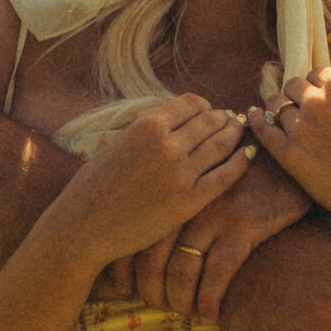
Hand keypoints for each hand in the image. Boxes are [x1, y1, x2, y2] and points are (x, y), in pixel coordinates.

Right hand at [55, 95, 255, 273]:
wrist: (83, 226)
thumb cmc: (94, 185)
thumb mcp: (116, 143)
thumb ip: (146, 130)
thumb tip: (173, 118)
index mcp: (147, 125)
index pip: (191, 104)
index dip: (204, 107)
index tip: (208, 113)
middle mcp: (166, 145)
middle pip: (210, 121)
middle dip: (223, 118)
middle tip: (231, 121)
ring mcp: (180, 174)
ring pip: (221, 144)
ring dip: (235, 134)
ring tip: (240, 132)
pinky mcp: (189, 202)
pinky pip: (225, 176)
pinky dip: (240, 161)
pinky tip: (247, 154)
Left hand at [132, 149, 310, 321]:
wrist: (283, 158)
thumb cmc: (235, 171)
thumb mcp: (195, 179)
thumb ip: (171, 200)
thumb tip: (143, 241)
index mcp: (167, 189)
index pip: (132, 236)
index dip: (122, 270)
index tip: (122, 291)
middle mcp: (184, 201)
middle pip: (151, 258)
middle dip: (150, 291)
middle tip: (158, 305)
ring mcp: (213, 213)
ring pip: (182, 269)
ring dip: (179, 300)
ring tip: (184, 312)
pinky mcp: (242, 225)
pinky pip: (217, 272)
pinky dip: (209, 300)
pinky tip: (210, 315)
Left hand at [247, 68, 330, 234]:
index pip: (314, 73)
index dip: (315, 87)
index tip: (316, 97)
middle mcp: (319, 101)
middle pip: (292, 86)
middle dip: (296, 96)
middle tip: (299, 109)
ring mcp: (301, 127)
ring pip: (275, 105)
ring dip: (278, 109)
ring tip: (280, 117)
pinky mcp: (289, 153)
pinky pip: (263, 128)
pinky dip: (257, 120)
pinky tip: (254, 117)